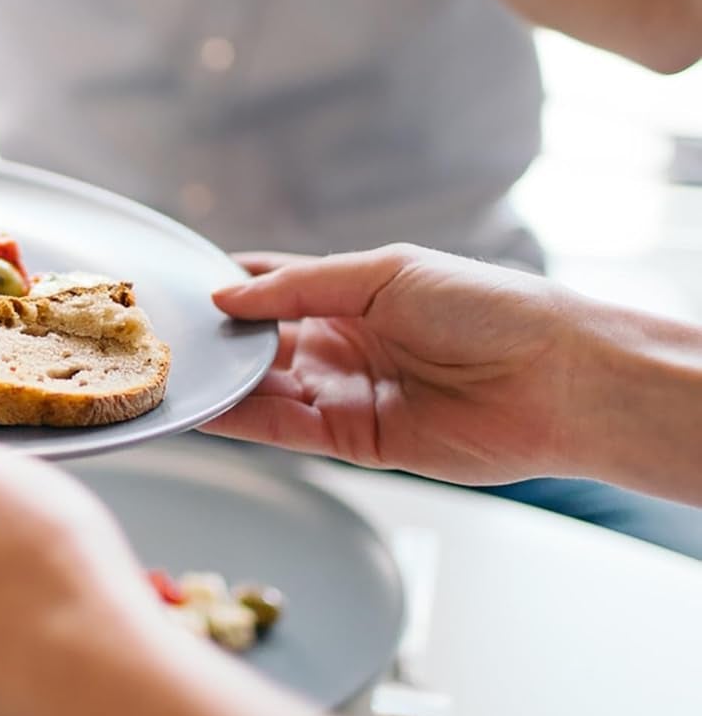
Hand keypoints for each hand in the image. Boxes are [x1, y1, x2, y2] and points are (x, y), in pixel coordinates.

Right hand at [204, 244, 593, 483]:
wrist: (555, 379)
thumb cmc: (487, 308)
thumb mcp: (385, 274)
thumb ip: (300, 287)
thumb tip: (226, 297)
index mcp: (352, 293)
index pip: (271, 286)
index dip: (227, 287)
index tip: (177, 287)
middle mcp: (342, 343)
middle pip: (259, 342)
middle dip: (215, 340)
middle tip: (159, 336)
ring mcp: (345, 393)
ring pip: (263, 388)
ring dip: (220, 383)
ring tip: (169, 374)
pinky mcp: (354, 442)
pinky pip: (285, 429)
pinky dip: (243, 420)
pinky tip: (204, 408)